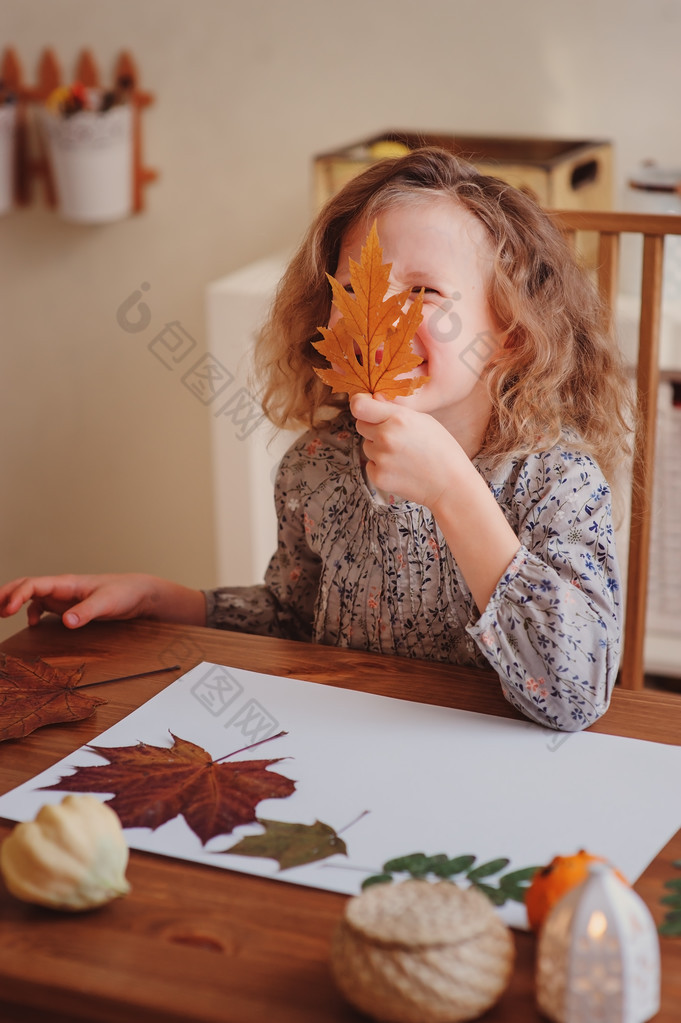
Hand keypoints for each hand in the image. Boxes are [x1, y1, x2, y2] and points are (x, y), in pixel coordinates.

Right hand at [0, 573, 205, 628]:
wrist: (140, 593)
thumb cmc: (125, 592)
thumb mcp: (107, 603)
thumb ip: (87, 612)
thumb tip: (65, 622)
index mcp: (67, 583)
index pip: (34, 584)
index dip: (17, 595)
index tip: (7, 610)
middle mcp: (62, 587)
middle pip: (26, 585)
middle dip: (5, 594)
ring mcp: (64, 596)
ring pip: (32, 594)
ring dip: (14, 601)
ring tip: (0, 613)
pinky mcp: (70, 605)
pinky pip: (44, 605)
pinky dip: (33, 612)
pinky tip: (32, 624)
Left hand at [350, 392, 464, 509]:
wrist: (450, 484)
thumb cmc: (442, 449)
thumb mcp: (424, 420)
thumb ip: (396, 410)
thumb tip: (374, 399)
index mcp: (398, 418)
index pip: (359, 406)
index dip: (359, 403)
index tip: (365, 405)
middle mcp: (385, 437)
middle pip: (360, 425)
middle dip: (372, 427)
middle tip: (393, 435)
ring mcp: (380, 459)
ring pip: (367, 446)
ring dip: (379, 448)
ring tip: (403, 455)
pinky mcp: (378, 477)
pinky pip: (370, 465)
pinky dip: (381, 466)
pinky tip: (401, 469)